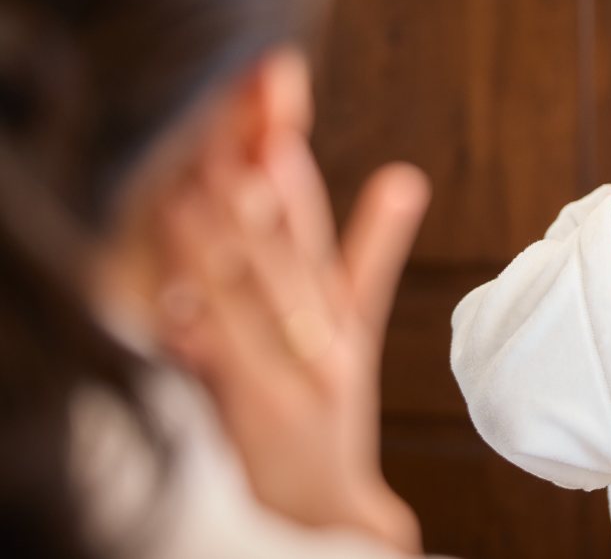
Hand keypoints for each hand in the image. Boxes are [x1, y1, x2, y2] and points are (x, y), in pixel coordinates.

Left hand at [158, 132, 429, 553]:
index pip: (320, 240)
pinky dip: (205, 338)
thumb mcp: (359, 326)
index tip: (277, 133)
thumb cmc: (329, 405)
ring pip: (257, 308)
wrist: (329, 505)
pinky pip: (232, 373)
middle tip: (228, 152)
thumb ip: (375, 250)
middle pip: (290, 264)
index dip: (300, 188)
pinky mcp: (268, 420)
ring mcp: (299, 381)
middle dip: (260, 206)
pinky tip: (176, 305)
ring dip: (220, 253)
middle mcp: (327, 342)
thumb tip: (405, 177)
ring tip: (185, 202)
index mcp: (343, 313)